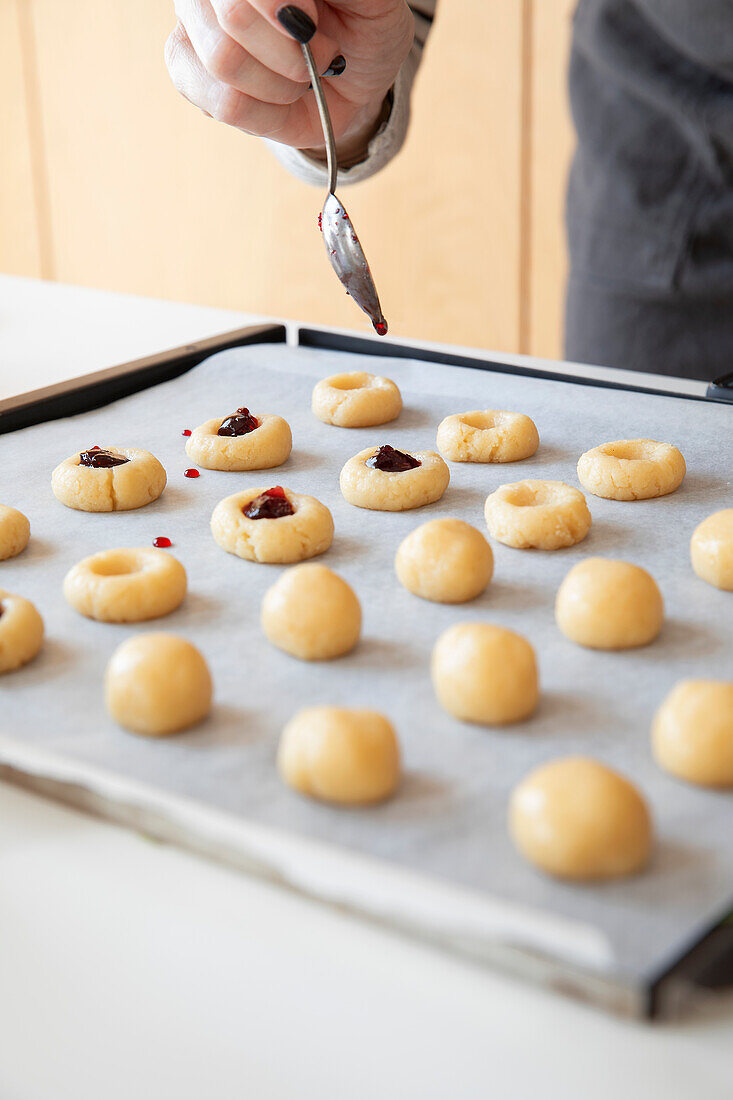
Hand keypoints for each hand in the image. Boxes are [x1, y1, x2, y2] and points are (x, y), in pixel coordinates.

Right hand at [165, 1, 413, 155]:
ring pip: (225, 62)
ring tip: (304, 77)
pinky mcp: (188, 74)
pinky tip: (282, 101)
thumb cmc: (363, 23)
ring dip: (282, 84)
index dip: (280, 8)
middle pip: (233, 18)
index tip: (313, 24)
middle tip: (322, 55)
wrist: (355, 74)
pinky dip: (267, 113)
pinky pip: (223, 103)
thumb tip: (289, 6)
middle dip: (292, 53)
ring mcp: (193, 25)